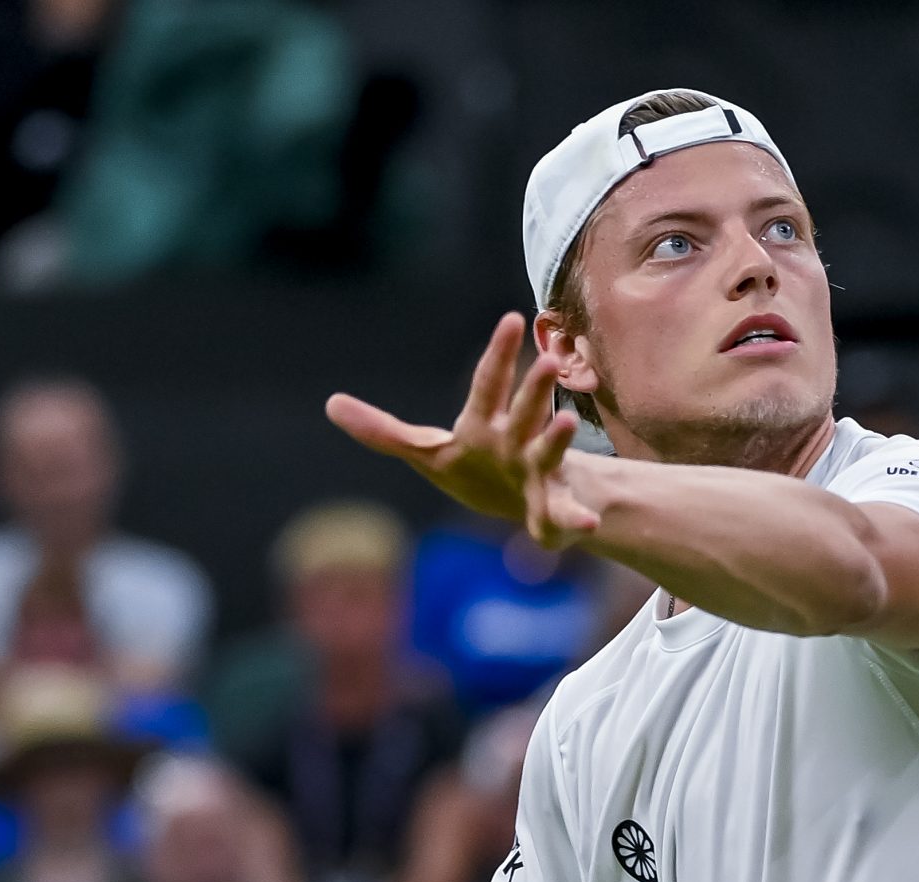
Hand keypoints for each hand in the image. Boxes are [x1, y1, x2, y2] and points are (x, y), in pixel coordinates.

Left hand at [326, 313, 600, 544]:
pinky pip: (564, 516)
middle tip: (548, 361)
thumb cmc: (475, 465)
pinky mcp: (551, 510)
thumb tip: (331, 404)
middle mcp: (517, 439)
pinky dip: (576, 519)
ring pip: (550, 451)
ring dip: (559, 438)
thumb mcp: (426, 451)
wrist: (526, 502)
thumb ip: (382, 431)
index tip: (512, 319)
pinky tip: (588, 525)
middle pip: (525, 409)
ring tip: (569, 424)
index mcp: (486, 422)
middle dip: (535, 388)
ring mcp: (538, 471)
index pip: (488, 383)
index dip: (498, 354)